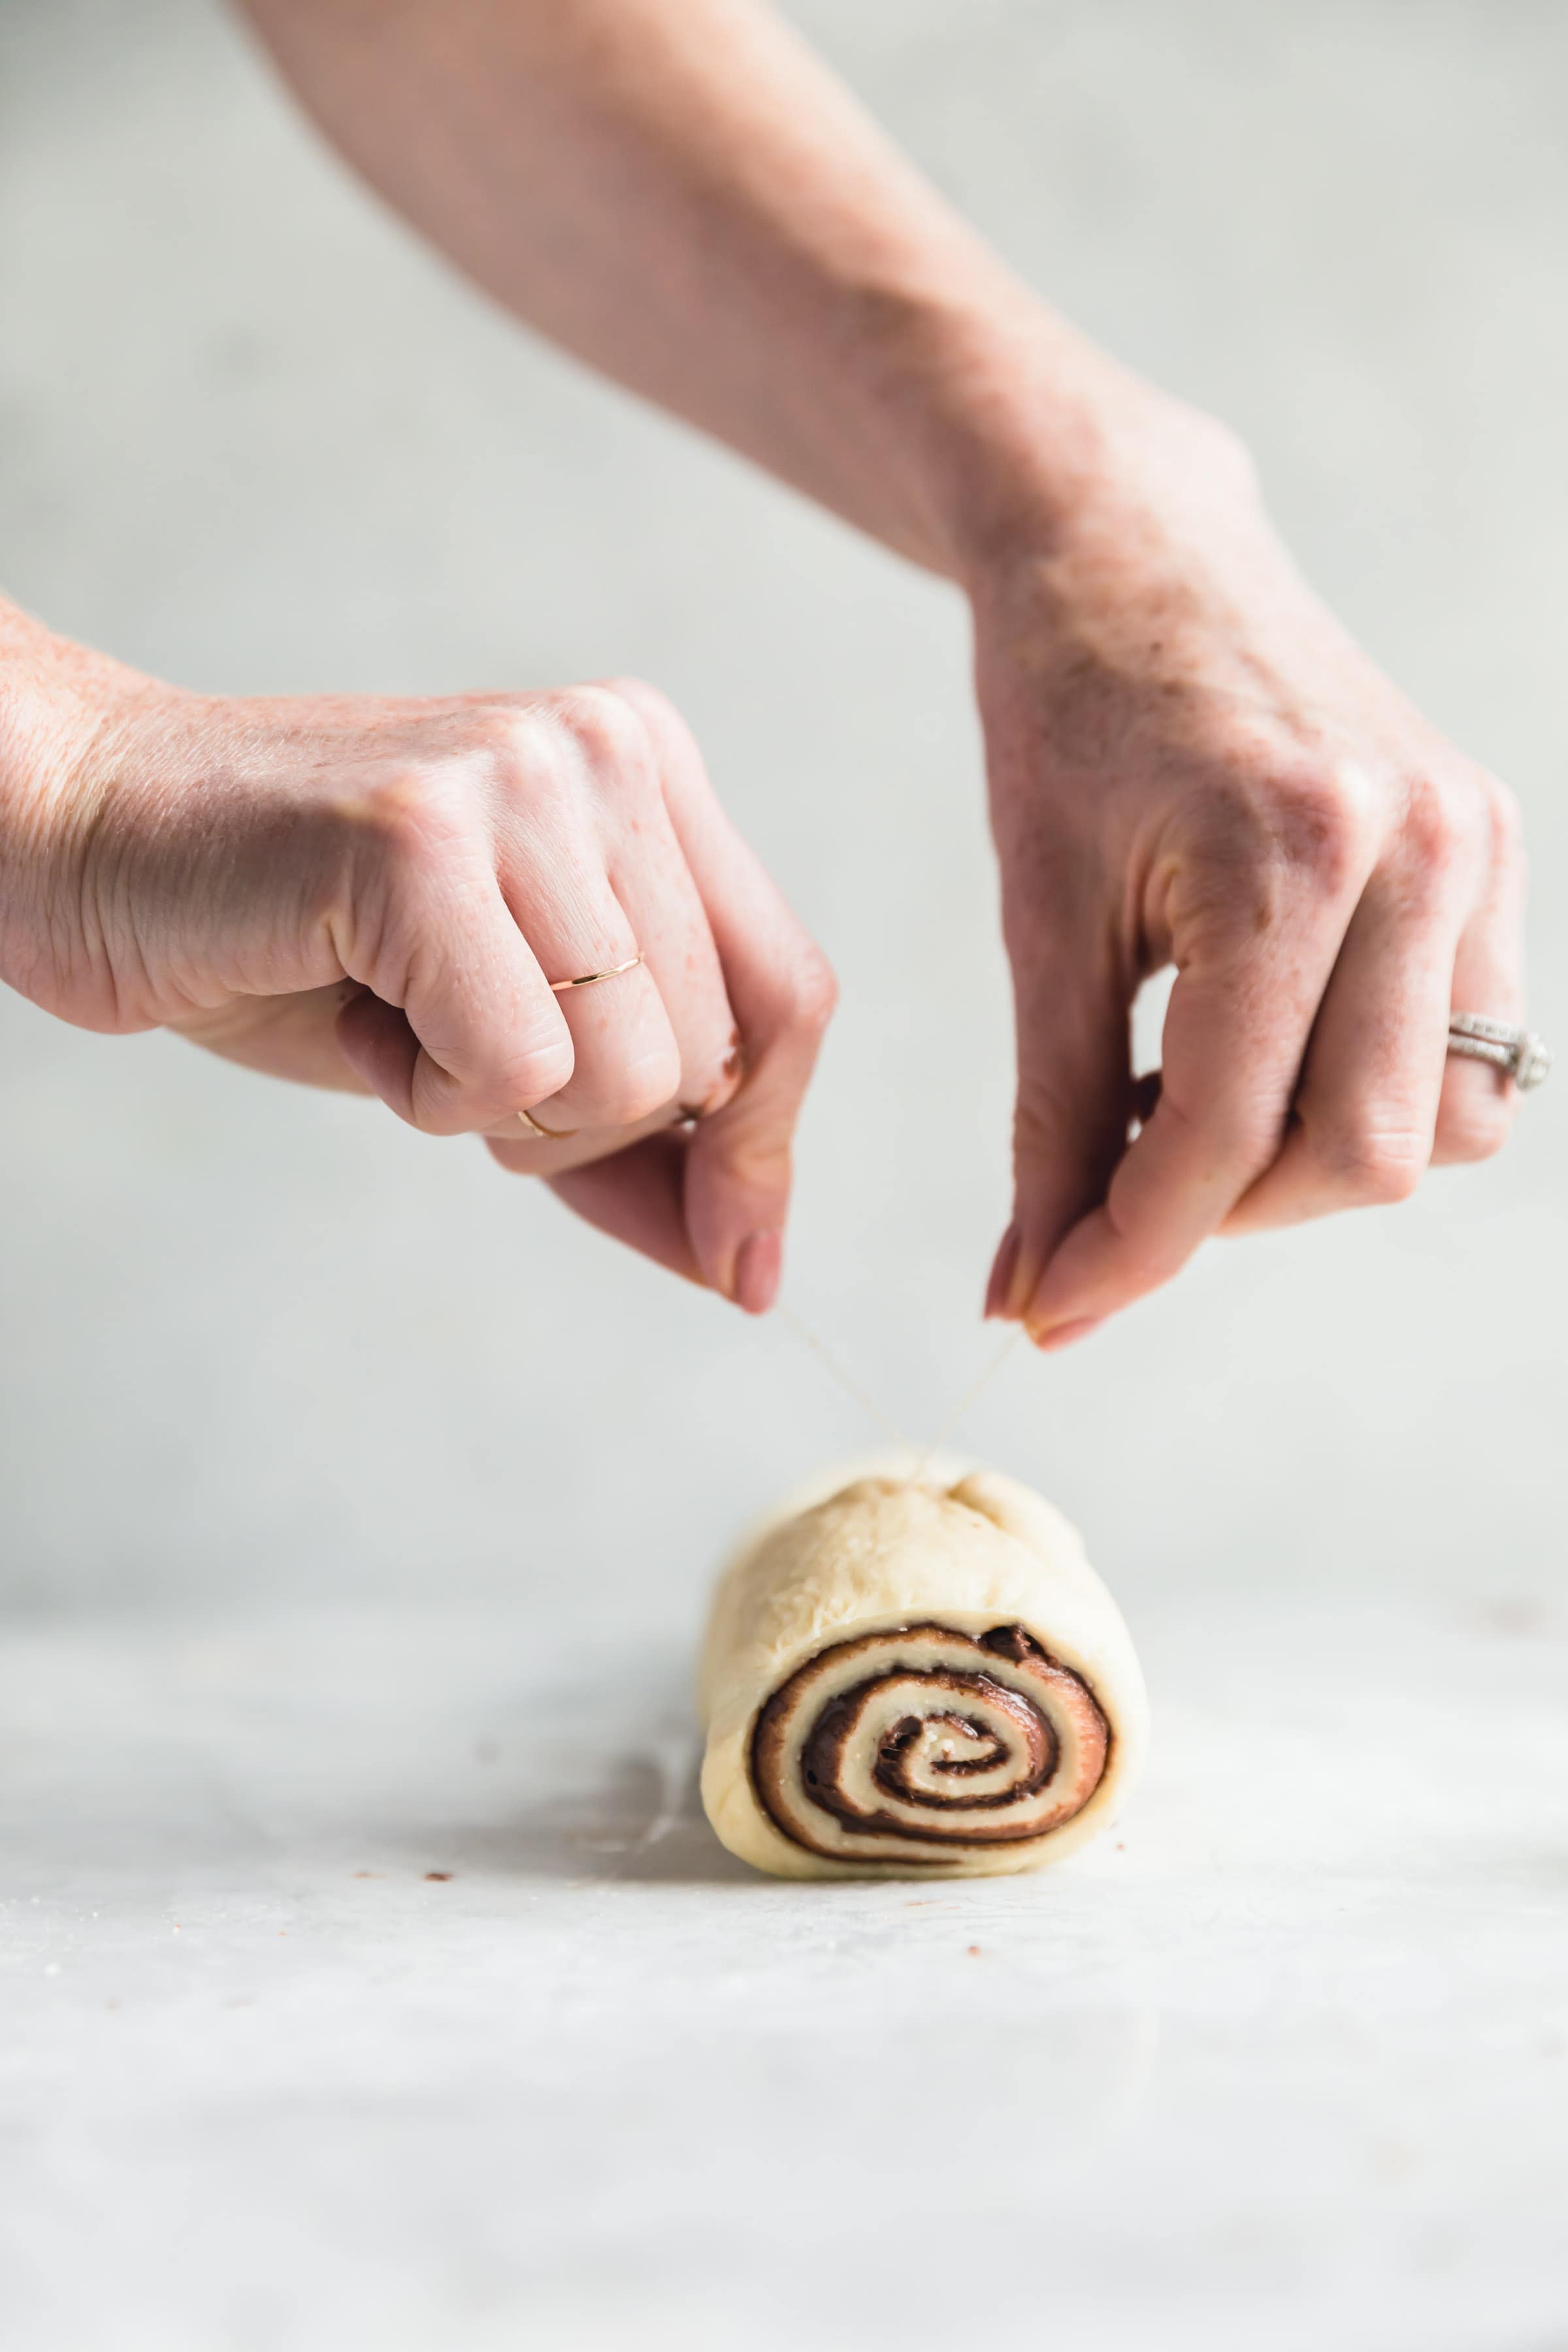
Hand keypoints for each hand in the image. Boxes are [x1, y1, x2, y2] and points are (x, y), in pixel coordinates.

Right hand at [0, 617, 832, 1307]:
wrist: (91, 843)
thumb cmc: (299, 946)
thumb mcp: (500, 1040)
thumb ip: (633, 1137)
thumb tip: (747, 1266)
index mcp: (650, 767)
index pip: (789, 992)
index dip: (769, 1146)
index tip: (741, 1261)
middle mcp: (610, 747)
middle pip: (713, 1060)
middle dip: (579, 1123)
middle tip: (444, 1042)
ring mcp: (523, 775)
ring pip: (630, 1077)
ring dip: (498, 1109)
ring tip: (394, 1012)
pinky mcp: (424, 834)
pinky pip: (520, 1069)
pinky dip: (431, 1094)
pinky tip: (354, 1008)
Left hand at [973, 396, 1525, 1346]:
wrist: (1136, 554)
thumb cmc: (1063, 716)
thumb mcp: (1040, 924)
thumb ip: (1052, 1122)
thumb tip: (1040, 1291)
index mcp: (1289, 853)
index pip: (1225, 1135)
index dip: (1126, 1252)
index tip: (1044, 1309)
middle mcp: (1417, 852)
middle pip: (1358, 1157)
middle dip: (1225, 1214)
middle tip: (1113, 1179)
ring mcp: (1473, 846)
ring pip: (1440, 1126)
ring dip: (1307, 1162)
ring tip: (1186, 1101)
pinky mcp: (1490, 845)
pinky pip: (1470, 1050)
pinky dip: (1364, 1093)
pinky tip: (1258, 1049)